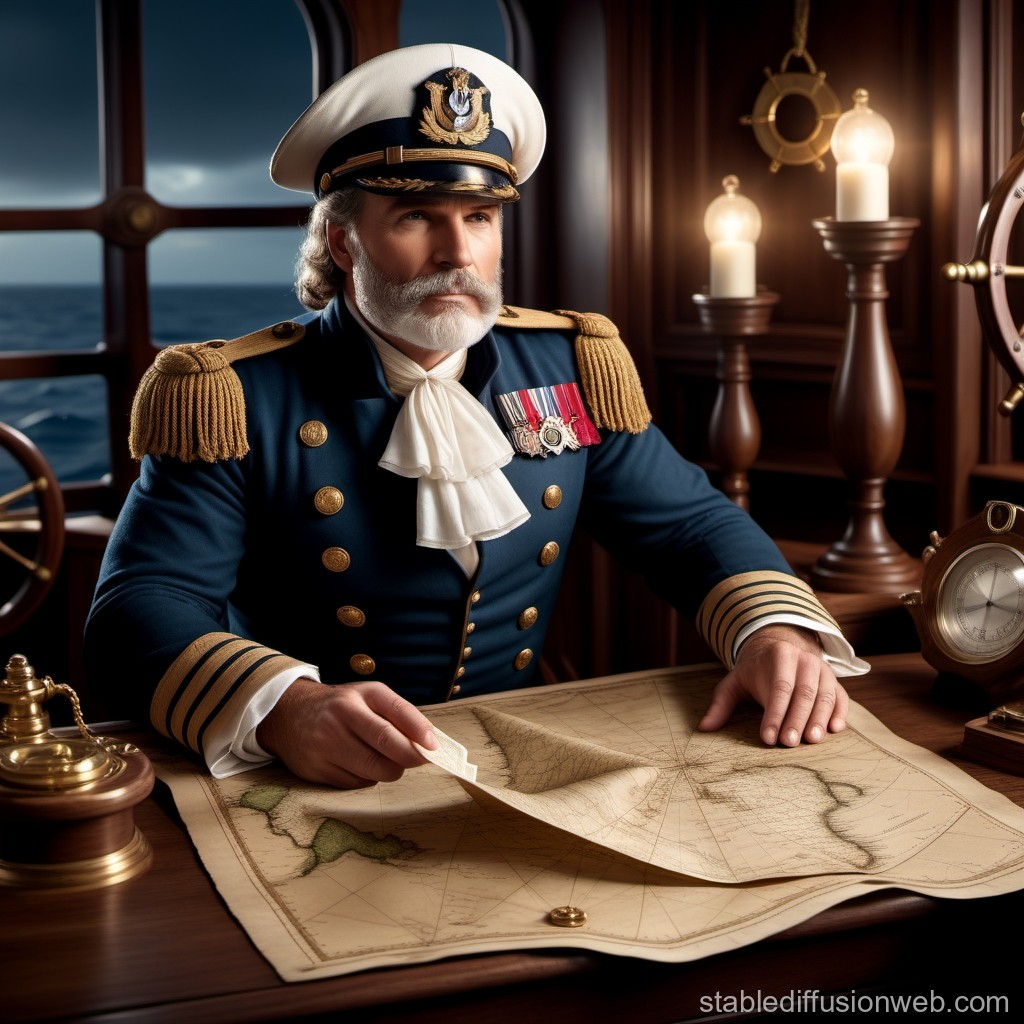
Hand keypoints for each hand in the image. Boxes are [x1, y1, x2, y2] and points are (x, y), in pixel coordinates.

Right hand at [256, 677, 438, 786]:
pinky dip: (365, 778)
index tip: (433, 747)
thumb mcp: (369, 696)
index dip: (419, 731)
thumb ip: (399, 714)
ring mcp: (325, 745)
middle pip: (386, 748)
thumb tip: (429, 742)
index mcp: (358, 696)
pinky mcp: (315, 769)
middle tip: (416, 759)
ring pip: (374, 772)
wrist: (288, 714)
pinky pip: (355, 784)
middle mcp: (339, 717)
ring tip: (382, 757)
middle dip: (408, 759)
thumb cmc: (342, 706)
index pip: (396, 713)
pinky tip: (356, 763)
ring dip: (388, 770)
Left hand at [697, 625, 847, 745]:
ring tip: (811, 740)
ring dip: (818, 719)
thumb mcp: (734, 682)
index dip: (773, 714)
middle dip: (795, 719)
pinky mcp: (834, 681)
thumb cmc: (755, 672)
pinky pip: (841, 697)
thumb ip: (720, 705)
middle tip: (788, 743)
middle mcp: (803, 660)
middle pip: (802, 693)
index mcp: (778, 656)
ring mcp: (822, 670)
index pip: (778, 688)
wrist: (781, 648)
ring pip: (824, 695)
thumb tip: (703, 728)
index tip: (767, 738)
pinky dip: (840, 713)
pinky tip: (834, 729)